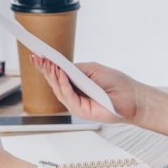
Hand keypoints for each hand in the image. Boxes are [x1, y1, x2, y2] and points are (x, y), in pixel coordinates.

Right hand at [30, 56, 146, 124]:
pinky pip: (69, 97)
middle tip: (37, 58)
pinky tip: (61, 74)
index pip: (57, 75)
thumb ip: (76, 69)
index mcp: (76, 84)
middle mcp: (74, 95)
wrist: (131, 96)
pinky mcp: (81, 111)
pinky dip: (64, 85)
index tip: (36, 56)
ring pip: (59, 90)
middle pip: (54, 83)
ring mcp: (76, 104)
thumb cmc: (115, 82)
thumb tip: (60, 66)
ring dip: (52, 76)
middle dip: (45, 70)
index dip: (46, 66)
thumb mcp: (93, 70)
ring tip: (47, 64)